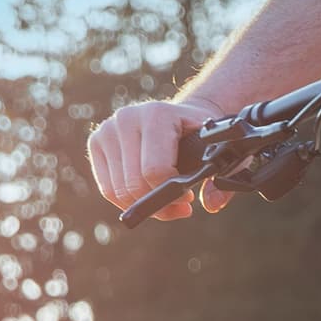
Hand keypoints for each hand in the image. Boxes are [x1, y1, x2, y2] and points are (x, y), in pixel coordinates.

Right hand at [89, 96, 222, 219]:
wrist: (181, 117)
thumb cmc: (203, 137)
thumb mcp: (222, 153)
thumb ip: (224, 178)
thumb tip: (212, 205)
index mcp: (157, 114)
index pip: (155, 170)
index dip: (172, 194)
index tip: (189, 197)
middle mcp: (127, 118)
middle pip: (134, 184)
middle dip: (159, 204)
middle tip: (181, 206)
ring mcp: (107, 129)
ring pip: (119, 191)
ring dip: (145, 207)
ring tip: (168, 203)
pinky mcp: (96, 142)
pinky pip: (108, 189)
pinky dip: (128, 203)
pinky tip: (149, 199)